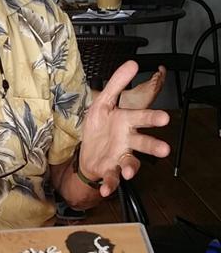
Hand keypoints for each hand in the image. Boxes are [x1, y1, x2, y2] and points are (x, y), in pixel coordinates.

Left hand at [80, 61, 169, 196]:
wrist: (87, 151)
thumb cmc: (100, 127)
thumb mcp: (103, 102)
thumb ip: (117, 83)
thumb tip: (133, 63)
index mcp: (126, 122)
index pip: (142, 118)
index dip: (153, 118)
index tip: (165, 118)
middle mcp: (127, 141)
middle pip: (143, 143)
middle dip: (154, 145)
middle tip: (164, 149)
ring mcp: (119, 157)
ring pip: (131, 162)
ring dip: (131, 167)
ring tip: (128, 171)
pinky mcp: (109, 170)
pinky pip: (112, 178)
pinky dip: (110, 184)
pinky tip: (105, 189)